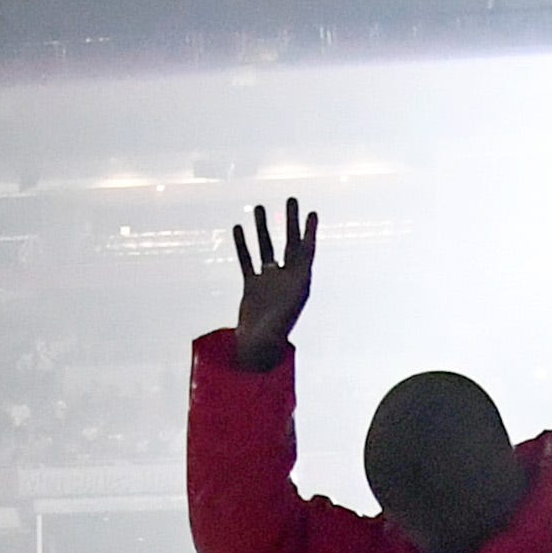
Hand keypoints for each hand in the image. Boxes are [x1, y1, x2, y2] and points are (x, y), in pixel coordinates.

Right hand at [232, 196, 317, 371]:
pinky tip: (239, 228)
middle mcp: (285, 281)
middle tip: (292, 198)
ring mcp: (268, 283)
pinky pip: (247, 261)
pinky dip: (243, 245)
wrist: (255, 354)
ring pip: (267, 249)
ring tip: (259, 206)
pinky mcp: (252, 287)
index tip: (312, 213)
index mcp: (298, 286)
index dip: (309, 232)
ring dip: (263, 228)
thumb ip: (278, 315)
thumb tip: (280, 312)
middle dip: (290, 222)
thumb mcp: (278, 326)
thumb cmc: (269, 344)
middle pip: (290, 244)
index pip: (306, 253)